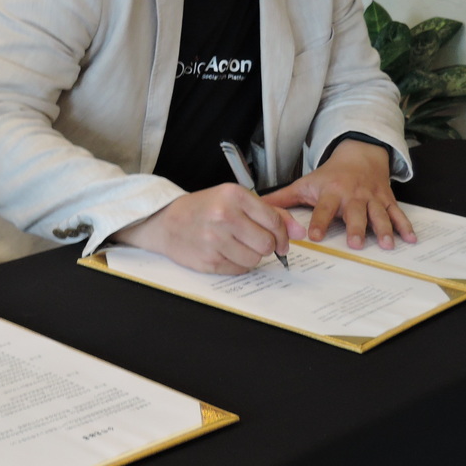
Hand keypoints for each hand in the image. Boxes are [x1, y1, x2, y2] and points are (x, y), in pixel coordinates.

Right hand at [111, 183, 303, 273]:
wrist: (166, 221)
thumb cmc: (203, 209)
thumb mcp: (234, 200)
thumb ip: (270, 214)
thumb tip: (300, 233)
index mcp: (233, 196)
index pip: (274, 220)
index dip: (282, 234)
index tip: (281, 241)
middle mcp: (223, 216)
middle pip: (267, 243)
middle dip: (267, 247)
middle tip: (255, 242)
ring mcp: (214, 239)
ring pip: (255, 259)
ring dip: (251, 256)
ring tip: (236, 246)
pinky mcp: (208, 259)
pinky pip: (239, 269)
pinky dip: (237, 264)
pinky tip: (224, 252)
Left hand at [263, 139, 415, 249]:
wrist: (359, 155)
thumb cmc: (328, 175)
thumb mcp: (304, 184)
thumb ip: (282, 198)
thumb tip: (255, 206)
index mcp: (331, 192)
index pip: (323, 209)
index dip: (319, 222)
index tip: (314, 236)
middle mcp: (352, 195)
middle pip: (354, 213)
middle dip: (355, 227)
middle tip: (355, 244)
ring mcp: (372, 198)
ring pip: (378, 214)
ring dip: (383, 229)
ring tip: (386, 244)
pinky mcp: (386, 200)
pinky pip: (397, 213)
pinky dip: (405, 225)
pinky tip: (410, 239)